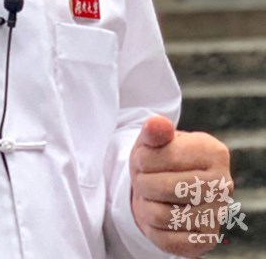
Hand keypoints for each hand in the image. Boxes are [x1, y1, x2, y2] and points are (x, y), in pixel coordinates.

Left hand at [130, 115, 232, 254]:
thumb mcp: (153, 141)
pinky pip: (167, 240)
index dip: (142, 158)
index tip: (142, 159)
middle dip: (142, 182)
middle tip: (142, 179)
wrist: (168, 190)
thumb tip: (157, 124)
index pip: (165, 156)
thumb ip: (154, 131)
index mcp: (215, 152)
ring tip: (151, 196)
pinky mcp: (207, 241)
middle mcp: (224, 185)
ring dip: (145, 205)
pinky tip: (159, 215)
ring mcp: (218, 215)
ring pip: (161, 215)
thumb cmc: (159, 160)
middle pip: (164, 187)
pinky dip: (152, 228)